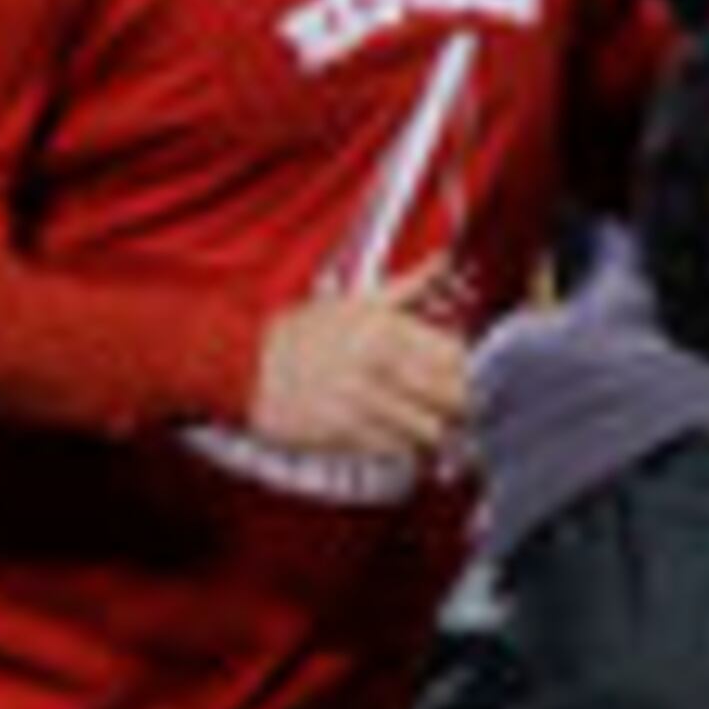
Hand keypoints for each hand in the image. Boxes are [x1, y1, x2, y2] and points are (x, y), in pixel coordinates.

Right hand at [247, 285, 472, 466]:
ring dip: (430, 429)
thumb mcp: (355, 300)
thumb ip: (408, 285)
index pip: (457, 358)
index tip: (456, 374)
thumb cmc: (302, 333)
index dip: (464, 368)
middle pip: (451, 398)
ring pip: (428, 430)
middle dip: (455, 403)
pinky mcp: (345, 436)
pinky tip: (393, 434)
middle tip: (446, 403)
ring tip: (421, 421)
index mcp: (387, 329)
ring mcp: (363, 404)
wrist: (244, 369)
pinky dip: (402, 447)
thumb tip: (445, 258)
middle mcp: (379, 366)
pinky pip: (396, 450)